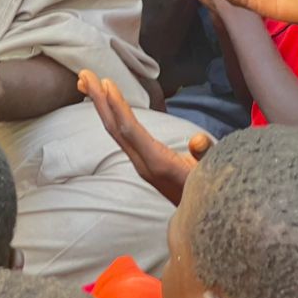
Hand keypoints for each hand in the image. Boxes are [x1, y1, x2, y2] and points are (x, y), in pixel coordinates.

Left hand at [78, 69, 212, 205]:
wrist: (204, 222)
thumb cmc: (212, 193)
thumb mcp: (213, 174)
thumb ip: (206, 155)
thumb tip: (196, 140)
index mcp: (159, 164)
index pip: (130, 130)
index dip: (117, 106)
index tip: (106, 83)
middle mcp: (145, 164)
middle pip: (115, 128)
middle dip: (99, 100)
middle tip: (84, 75)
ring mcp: (142, 165)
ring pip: (115, 131)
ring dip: (101, 106)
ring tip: (86, 83)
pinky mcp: (144, 163)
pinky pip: (122, 136)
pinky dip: (112, 116)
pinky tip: (106, 104)